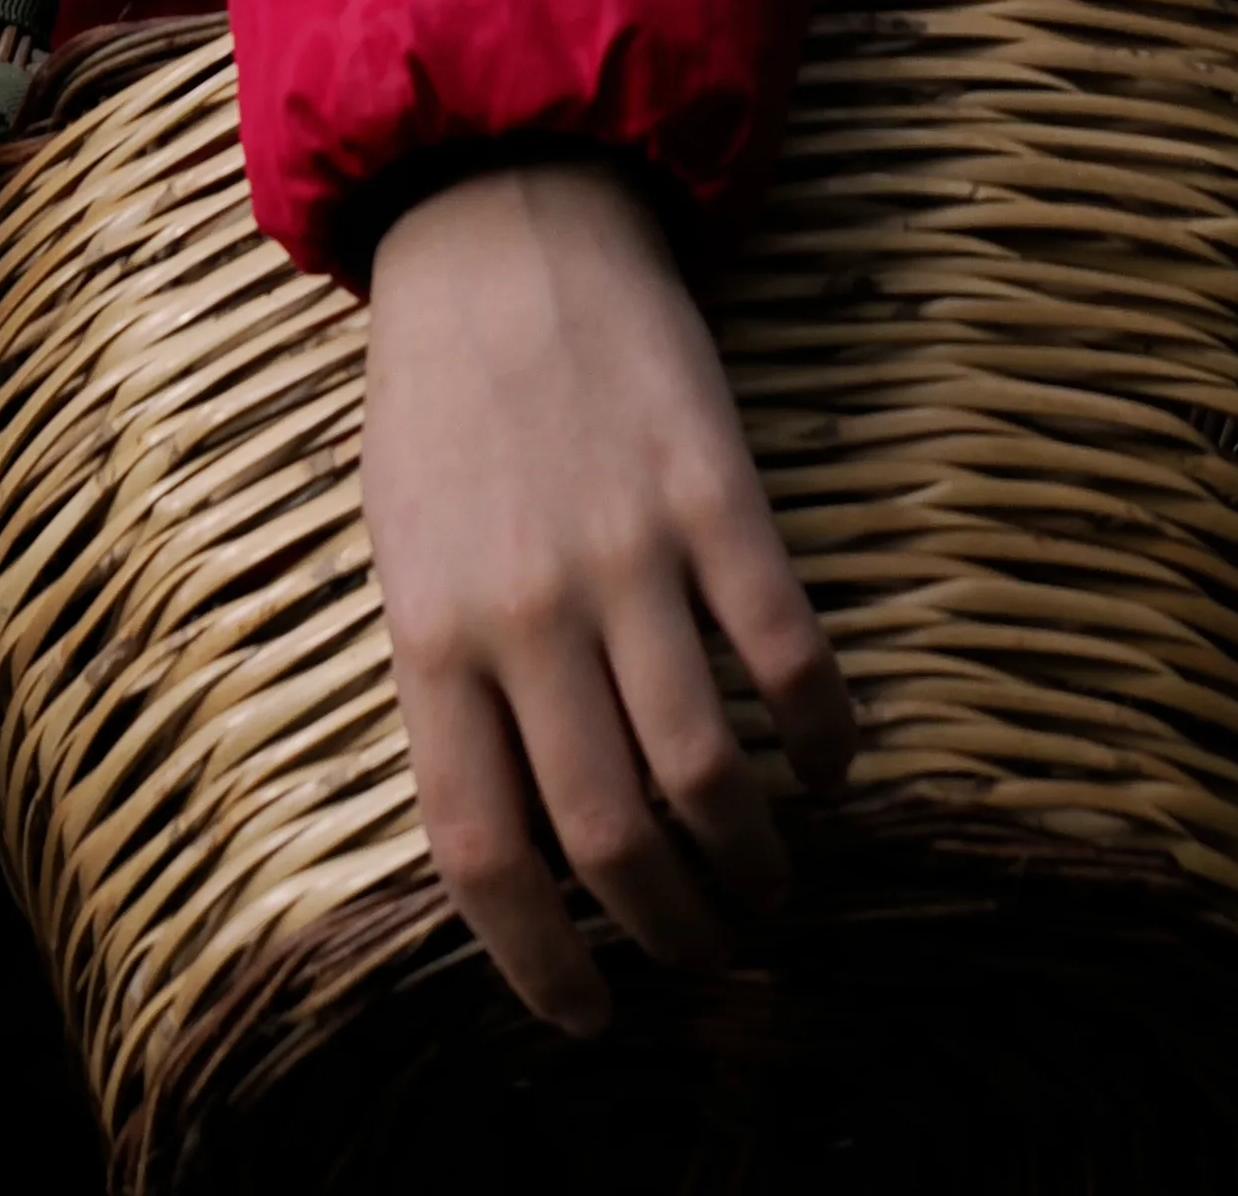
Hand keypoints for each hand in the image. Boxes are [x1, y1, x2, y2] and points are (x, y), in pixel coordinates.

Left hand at [358, 152, 855, 1038]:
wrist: (499, 219)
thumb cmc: (442, 398)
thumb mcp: (406, 550)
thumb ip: (455, 684)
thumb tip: (524, 837)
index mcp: (433, 633)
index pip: (485, 853)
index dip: (541, 965)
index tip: (590, 1018)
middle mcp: (527, 610)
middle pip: (608, 836)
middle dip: (669, 930)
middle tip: (708, 956)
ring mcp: (627, 551)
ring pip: (705, 770)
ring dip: (752, 859)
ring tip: (772, 888)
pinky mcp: (715, 492)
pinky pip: (787, 653)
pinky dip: (822, 735)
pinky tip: (831, 765)